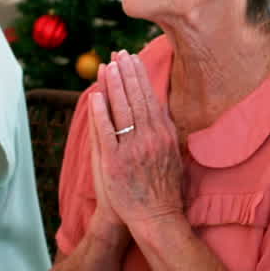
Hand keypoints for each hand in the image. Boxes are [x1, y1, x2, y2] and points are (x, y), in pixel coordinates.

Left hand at [88, 51, 184, 229]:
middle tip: (119, 53)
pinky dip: (101, 113)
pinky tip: (96, 96)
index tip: (133, 59)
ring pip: (123, 110)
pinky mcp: (116, 162)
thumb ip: (165, 132)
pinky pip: (107, 132)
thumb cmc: (165, 189)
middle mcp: (152, 138)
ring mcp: (133, 149)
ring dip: (114, 85)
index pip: (151, 98)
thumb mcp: (173, 155)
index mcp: (165, 134)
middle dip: (127, 73)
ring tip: (107, 66)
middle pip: (137, 98)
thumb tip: (160, 109)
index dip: (140, 77)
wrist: (157, 217)